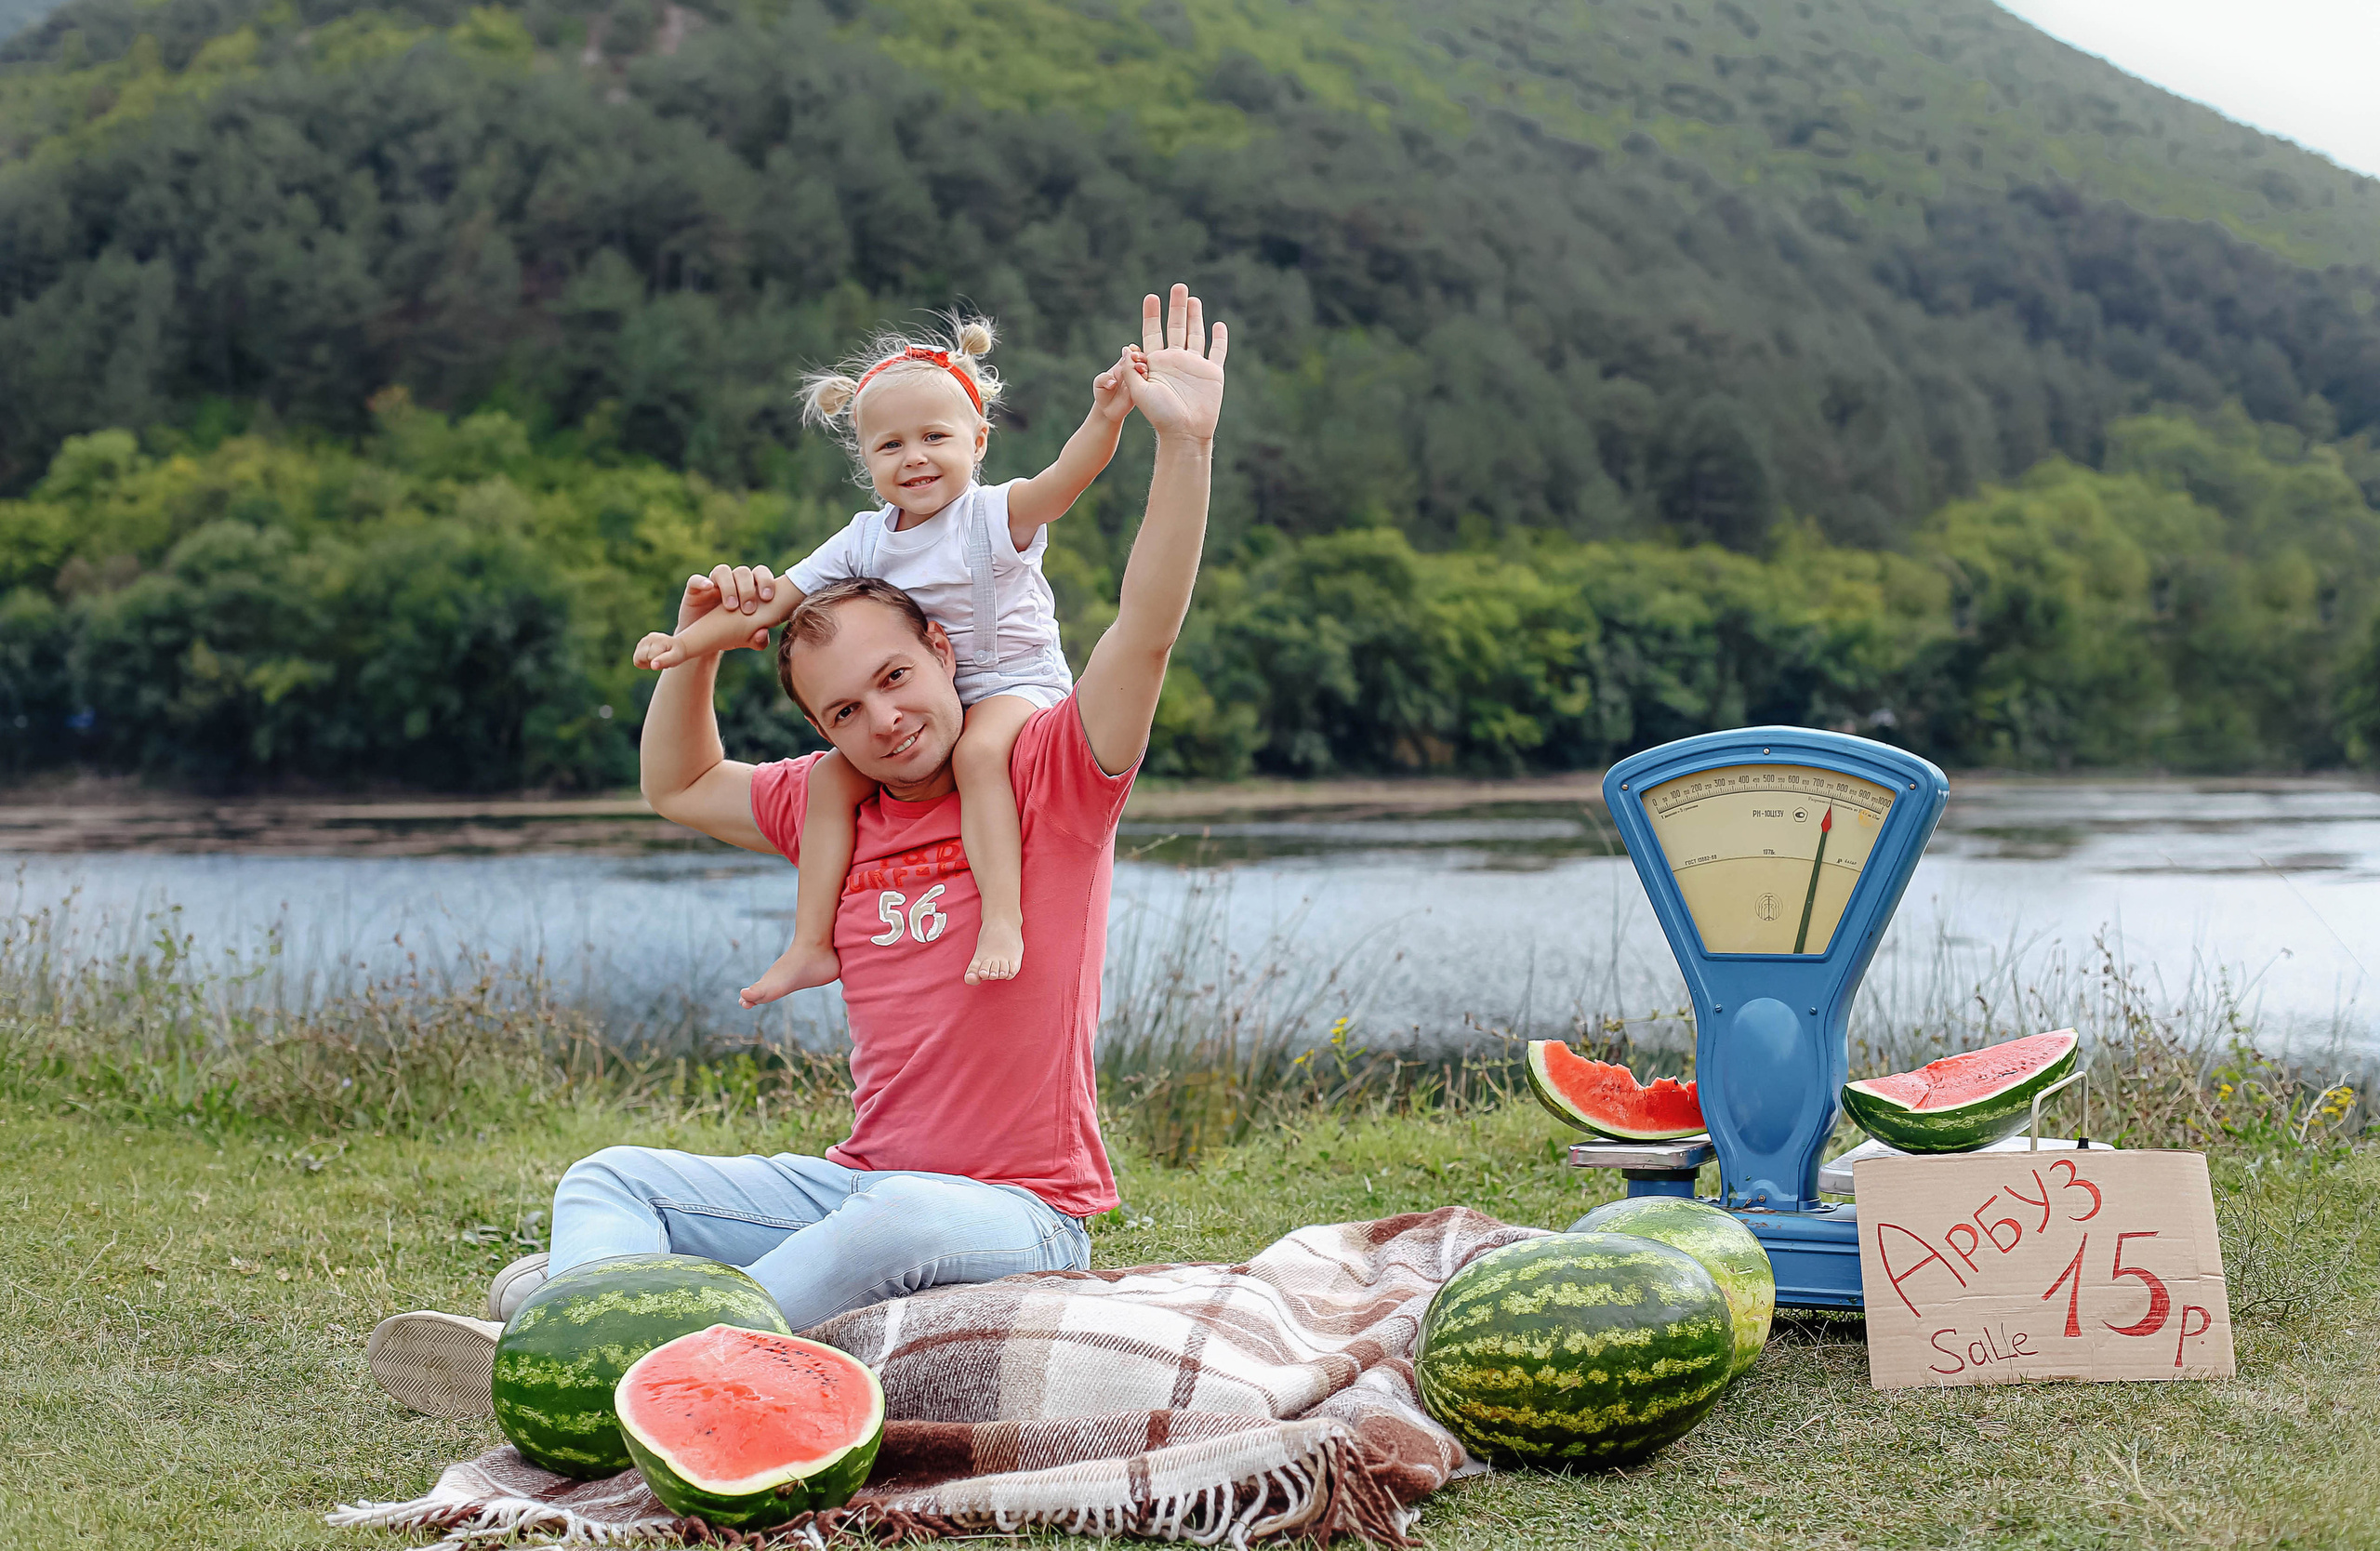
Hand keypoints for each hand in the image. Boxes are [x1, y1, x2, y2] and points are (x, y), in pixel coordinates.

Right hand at [633, 631, 692, 669]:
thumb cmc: (677, 653)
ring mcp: (643, 640)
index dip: (657, 663)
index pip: (650, 658)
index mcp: (658, 640)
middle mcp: (648, 638)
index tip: (666, 658)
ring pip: (637, 659)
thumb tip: (653, 666)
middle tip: (662, 658)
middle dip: (651, 663)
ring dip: (647, 662)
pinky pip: (636, 660)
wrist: (677, 646)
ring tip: (658, 658)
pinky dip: (644, 662)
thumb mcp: (676, 657)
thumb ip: (665, 661)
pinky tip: (653, 658)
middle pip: (641, 658)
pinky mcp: (640, 644)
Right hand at [658, 565, 775, 654]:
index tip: (768, 598)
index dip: (766, 581)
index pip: (760, 573)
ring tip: (731, 607)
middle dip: (748, 588)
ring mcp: (713, 584)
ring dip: (729, 586)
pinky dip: (702, 581)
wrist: (702, 642)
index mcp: (749, 588)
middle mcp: (732, 582)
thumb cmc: (729, 635)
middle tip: (749, 609)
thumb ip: (758, 640)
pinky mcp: (694, 590)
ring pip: (722, 571)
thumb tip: (763, 634)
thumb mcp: (745, 639)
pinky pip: (696, 580)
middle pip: (743, 572)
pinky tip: (709, 588)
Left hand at [1089, 346, 1144, 425]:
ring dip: (1145, 368)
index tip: (1132, 349)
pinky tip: (1145, 379)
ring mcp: (1138, 382)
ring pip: (1145, 371)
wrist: (1107, 410)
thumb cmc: (1102, 393)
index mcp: (1122, 366)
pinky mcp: (1141, 392)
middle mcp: (1132, 372)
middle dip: (1140, 357)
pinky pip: (1147, 385)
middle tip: (1137, 359)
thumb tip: (1113, 382)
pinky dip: (1147, 381)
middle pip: (1140, 360)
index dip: (1132, 350)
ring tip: (1141, 369)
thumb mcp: (1098, 384)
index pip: (1129, 354)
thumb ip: (1103, 379)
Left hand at [1127, 284, 1225, 443]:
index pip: (1153, 333)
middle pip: (1176, 327)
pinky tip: (1218, 324)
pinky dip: (1219, 338)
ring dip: (1195, 316)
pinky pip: (1217, 351)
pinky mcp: (1212, 373)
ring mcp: (1195, 365)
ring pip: (1196, 334)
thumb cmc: (1160, 416)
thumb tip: (1126, 347)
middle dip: (1177, 307)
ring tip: (1192, 298)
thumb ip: (1130, 369)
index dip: (1152, 315)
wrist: (1184, 433)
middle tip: (1178, 286)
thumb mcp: (1139, 391)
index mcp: (1157, 363)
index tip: (1151, 297)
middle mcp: (1176, 361)